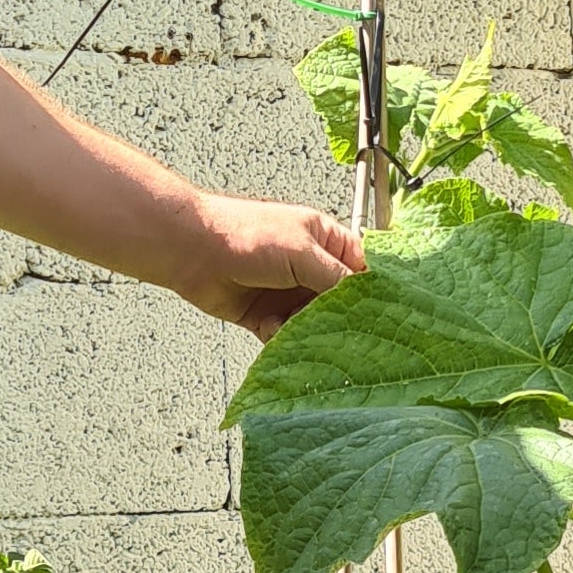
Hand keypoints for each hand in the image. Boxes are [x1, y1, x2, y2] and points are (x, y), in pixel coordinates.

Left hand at [170, 197, 366, 340]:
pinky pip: (286, 336)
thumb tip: (367, 299)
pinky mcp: (266, 316)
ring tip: (298, 327)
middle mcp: (309, 268)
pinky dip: (282, 337)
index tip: (380, 312)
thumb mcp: (302, 252)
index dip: (372, 290)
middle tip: (340, 330)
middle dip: (338, 318)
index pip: (362, 268)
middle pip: (339, 302)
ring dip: (308, 330)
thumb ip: (336, 278)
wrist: (192, 252)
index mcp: (324, 241)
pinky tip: (270, 325)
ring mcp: (287, 293)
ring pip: (314, 323)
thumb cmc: (245, 236)